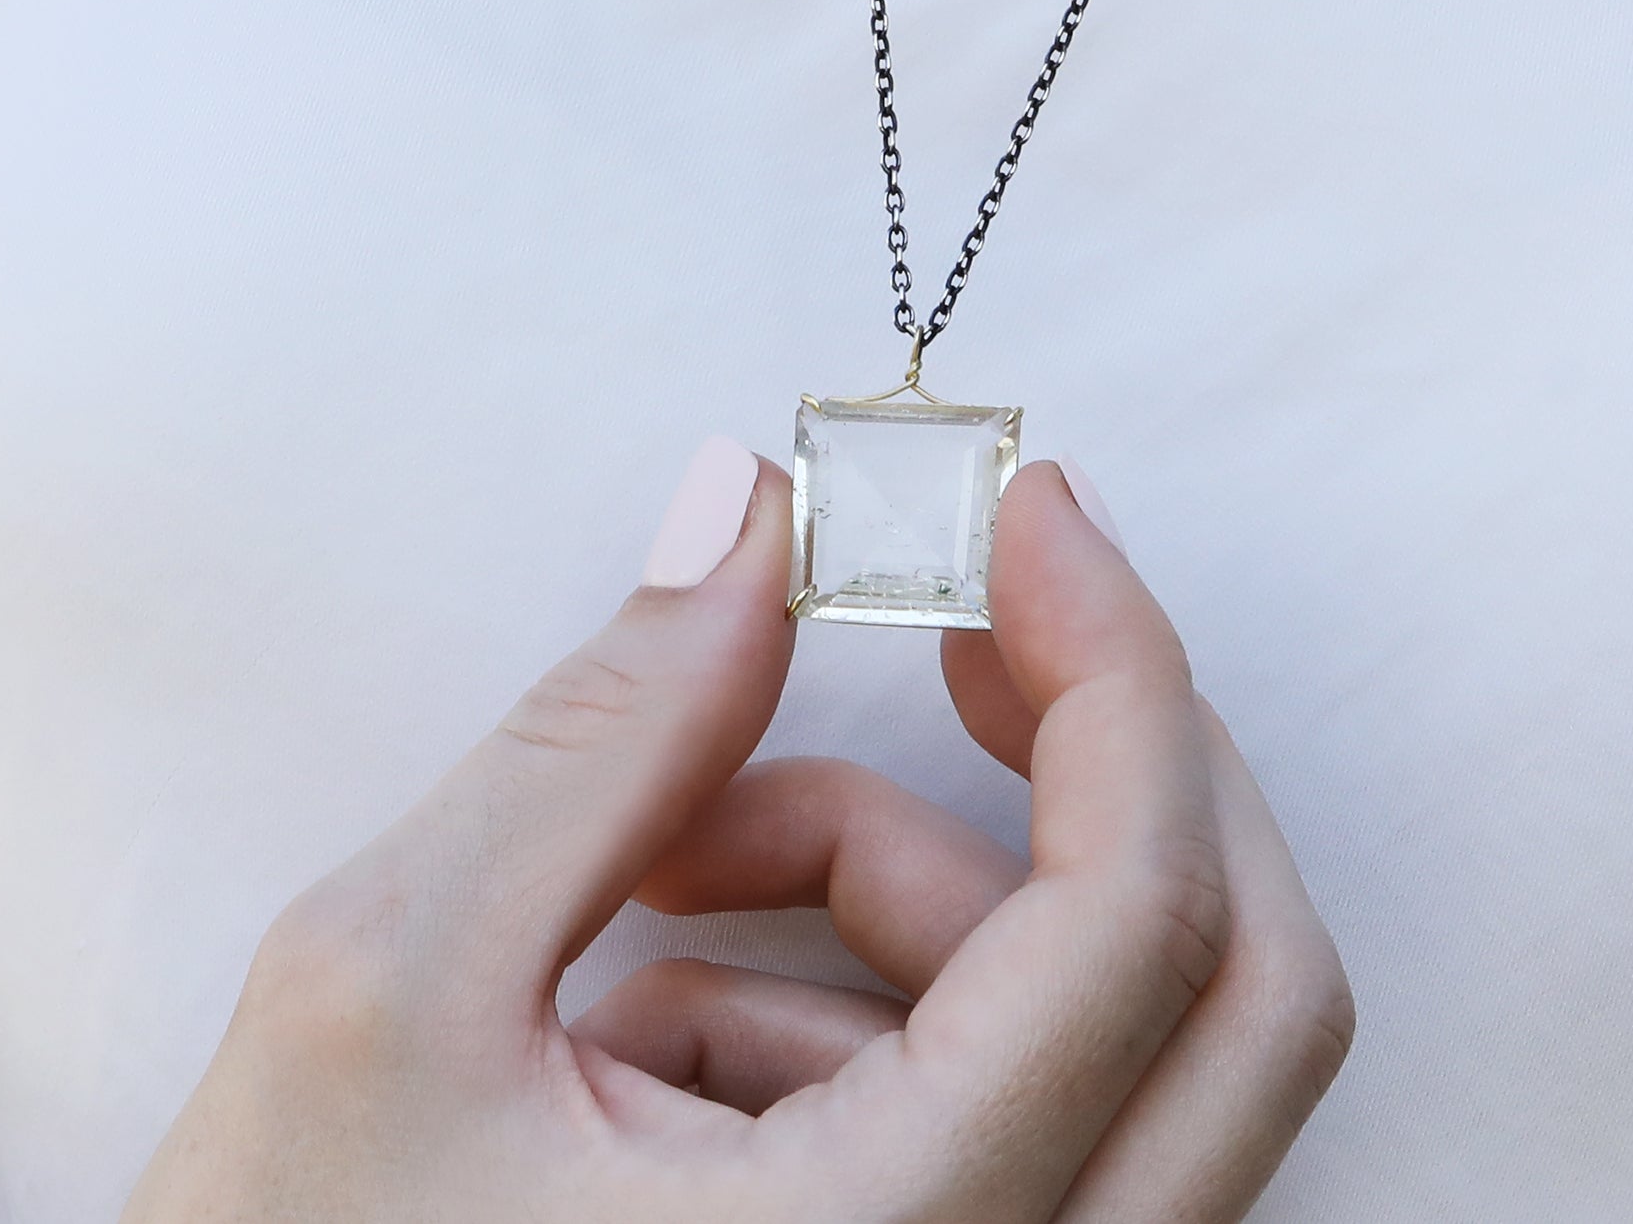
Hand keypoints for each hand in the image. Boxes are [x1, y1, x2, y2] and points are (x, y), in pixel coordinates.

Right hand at [122, 451, 1352, 1222]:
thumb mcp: (386, 991)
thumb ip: (607, 734)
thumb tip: (751, 516)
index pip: (1139, 922)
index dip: (1116, 665)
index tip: (1027, 506)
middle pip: (1246, 1002)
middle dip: (1119, 757)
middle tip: (969, 621)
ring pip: (1108, 1048)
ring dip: (912, 893)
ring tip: (652, 877)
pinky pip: (1007, 1126)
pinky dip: (864, 1014)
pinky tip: (648, 1021)